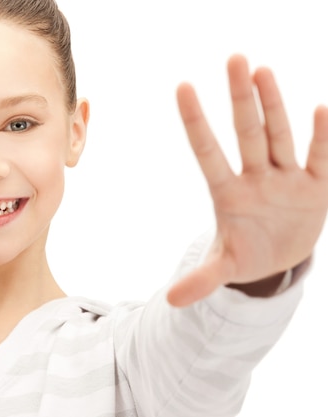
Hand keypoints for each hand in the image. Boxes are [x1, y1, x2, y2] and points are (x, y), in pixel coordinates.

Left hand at [167, 55, 327, 306]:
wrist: (281, 258)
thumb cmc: (247, 253)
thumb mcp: (225, 266)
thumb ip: (201, 279)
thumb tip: (169, 303)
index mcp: (228, 193)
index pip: (208, 152)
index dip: (195, 122)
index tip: (182, 87)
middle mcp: (255, 178)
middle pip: (247, 133)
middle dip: (241, 99)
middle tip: (234, 59)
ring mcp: (286, 179)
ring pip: (280, 137)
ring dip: (274, 106)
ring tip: (263, 72)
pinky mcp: (315, 187)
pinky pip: (320, 158)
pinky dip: (322, 138)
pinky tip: (321, 109)